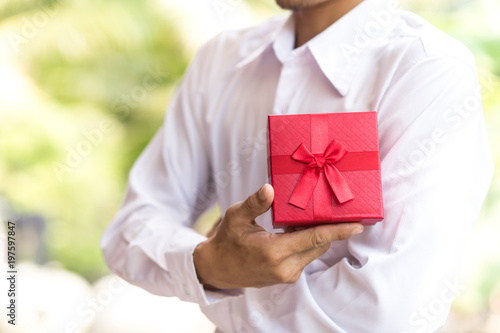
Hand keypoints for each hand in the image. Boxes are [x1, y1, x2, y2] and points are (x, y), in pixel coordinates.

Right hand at [193, 184, 363, 288]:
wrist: (218, 269)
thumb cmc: (227, 241)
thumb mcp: (235, 217)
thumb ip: (255, 204)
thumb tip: (269, 189)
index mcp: (273, 252)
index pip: (314, 239)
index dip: (338, 231)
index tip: (358, 225)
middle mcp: (285, 267)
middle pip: (319, 244)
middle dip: (330, 228)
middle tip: (335, 208)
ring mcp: (287, 275)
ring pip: (314, 251)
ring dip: (317, 235)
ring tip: (314, 216)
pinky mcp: (287, 277)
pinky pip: (306, 257)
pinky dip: (308, 243)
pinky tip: (300, 229)